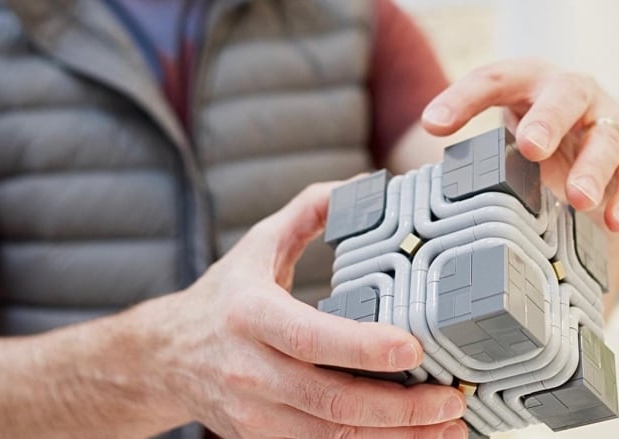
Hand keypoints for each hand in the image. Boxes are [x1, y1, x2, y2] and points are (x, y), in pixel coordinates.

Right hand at [143, 183, 467, 437]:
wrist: (166, 356)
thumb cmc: (223, 296)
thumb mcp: (257, 244)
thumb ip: (309, 209)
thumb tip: (365, 185)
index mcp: (250, 315)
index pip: (310, 338)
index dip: (363, 348)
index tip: (415, 348)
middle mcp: (251, 370)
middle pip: (331, 401)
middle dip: (400, 408)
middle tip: (452, 398)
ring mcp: (254, 413)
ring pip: (332, 437)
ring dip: (395, 438)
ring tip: (446, 426)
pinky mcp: (261, 438)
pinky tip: (408, 438)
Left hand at [421, 58, 618, 232]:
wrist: (578, 135)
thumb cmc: (526, 135)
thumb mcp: (495, 135)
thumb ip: (467, 155)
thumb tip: (423, 195)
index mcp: (527, 81)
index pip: (492, 80)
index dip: (462, 99)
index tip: (435, 125)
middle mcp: (572, 92)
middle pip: (564, 97)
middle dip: (548, 122)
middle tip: (531, 148)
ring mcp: (608, 118)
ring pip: (607, 135)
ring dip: (593, 168)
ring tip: (578, 199)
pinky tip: (615, 222)